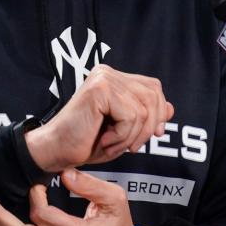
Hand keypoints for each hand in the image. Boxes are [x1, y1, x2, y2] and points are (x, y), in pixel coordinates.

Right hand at [25, 64, 174, 171]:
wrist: (55, 152)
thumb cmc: (84, 142)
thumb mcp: (123, 130)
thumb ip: (145, 117)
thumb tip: (171, 108)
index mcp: (113, 78)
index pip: (152, 87)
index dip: (159, 111)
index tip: (155, 134)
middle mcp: (107, 73)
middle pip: (153, 94)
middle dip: (149, 127)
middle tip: (131, 146)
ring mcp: (103, 78)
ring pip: (143, 109)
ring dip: (131, 135)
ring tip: (111, 142)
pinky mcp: (99, 90)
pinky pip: (131, 116)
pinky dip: (122, 136)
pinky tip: (104, 140)